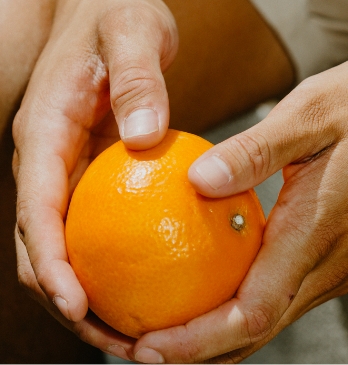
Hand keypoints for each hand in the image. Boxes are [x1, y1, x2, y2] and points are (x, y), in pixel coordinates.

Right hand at [12, 0, 176, 356]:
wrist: (107, 12)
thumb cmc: (116, 16)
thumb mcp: (132, 34)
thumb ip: (138, 81)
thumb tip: (144, 137)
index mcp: (45, 132)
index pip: (36, 211)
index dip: (51, 263)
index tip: (78, 304)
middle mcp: (48, 161)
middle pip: (44, 246)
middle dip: (70, 299)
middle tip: (118, 339)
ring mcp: (68, 172)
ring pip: (67, 246)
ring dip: (92, 292)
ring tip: (133, 330)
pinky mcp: (91, 175)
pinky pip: (96, 228)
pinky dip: (113, 262)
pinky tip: (146, 279)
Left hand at [131, 63, 347, 362]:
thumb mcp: (308, 120)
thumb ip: (256, 153)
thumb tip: (199, 180)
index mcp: (314, 234)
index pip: (252, 312)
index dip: (198, 340)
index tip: (149, 347)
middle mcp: (321, 265)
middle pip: (251, 332)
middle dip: (193, 350)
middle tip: (140, 348)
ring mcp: (322, 267)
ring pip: (259, 320)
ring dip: (207, 335)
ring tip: (158, 329)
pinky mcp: (317, 258)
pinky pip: (267, 295)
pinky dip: (227, 308)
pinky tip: (196, 291)